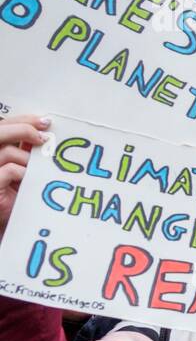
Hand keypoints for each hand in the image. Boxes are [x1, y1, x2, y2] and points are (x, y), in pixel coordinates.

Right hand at [0, 114, 48, 237]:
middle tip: (44, 136)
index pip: (3, 125)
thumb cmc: (14, 195)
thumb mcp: (21, 168)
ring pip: (6, 151)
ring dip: (27, 159)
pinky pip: (9, 170)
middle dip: (24, 128)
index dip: (23, 120)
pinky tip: (28, 181)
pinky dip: (23, 173)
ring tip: (35, 170)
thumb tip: (44, 134)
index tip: (45, 121)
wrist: (5, 220)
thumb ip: (25, 151)